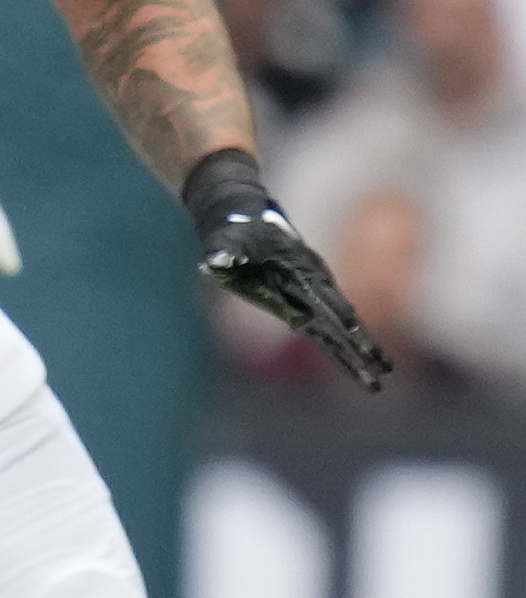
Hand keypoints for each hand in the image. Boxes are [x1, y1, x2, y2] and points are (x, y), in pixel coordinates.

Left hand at [200, 208, 391, 389]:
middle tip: (383, 371)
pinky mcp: (304, 302)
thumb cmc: (236, 229)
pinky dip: (340, 348)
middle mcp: (313, 284)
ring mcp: (311, 294)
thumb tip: (214, 260)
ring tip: (377, 381)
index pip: (323, 298)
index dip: (338, 316)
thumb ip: (224, 250)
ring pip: (337, 330)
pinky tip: (356, 368)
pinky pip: (325, 330)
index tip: (356, 335)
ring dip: (356, 354)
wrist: (243, 215)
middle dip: (361, 345)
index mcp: (299, 271)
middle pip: (341, 320)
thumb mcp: (226, 238)